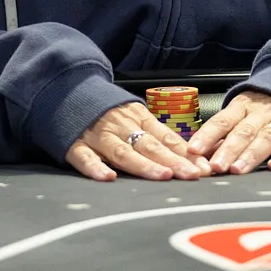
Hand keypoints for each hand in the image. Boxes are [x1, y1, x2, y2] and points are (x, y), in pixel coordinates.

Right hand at [66, 103, 211, 182]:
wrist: (66, 91)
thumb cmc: (107, 111)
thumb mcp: (134, 117)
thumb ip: (157, 136)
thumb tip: (190, 157)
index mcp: (138, 118)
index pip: (167, 138)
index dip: (186, 153)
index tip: (205, 167)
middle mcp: (121, 126)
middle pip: (150, 146)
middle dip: (174, 161)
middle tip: (193, 175)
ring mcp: (98, 136)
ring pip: (123, 152)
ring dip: (144, 165)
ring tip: (163, 176)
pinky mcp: (74, 145)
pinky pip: (85, 158)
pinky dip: (96, 168)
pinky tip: (108, 178)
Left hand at [188, 92, 270, 173]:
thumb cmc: (262, 109)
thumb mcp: (240, 114)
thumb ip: (222, 136)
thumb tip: (198, 156)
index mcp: (243, 106)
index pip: (223, 120)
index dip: (208, 135)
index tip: (194, 150)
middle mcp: (263, 113)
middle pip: (244, 131)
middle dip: (229, 149)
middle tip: (216, 166)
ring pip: (268, 137)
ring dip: (251, 154)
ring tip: (238, 169)